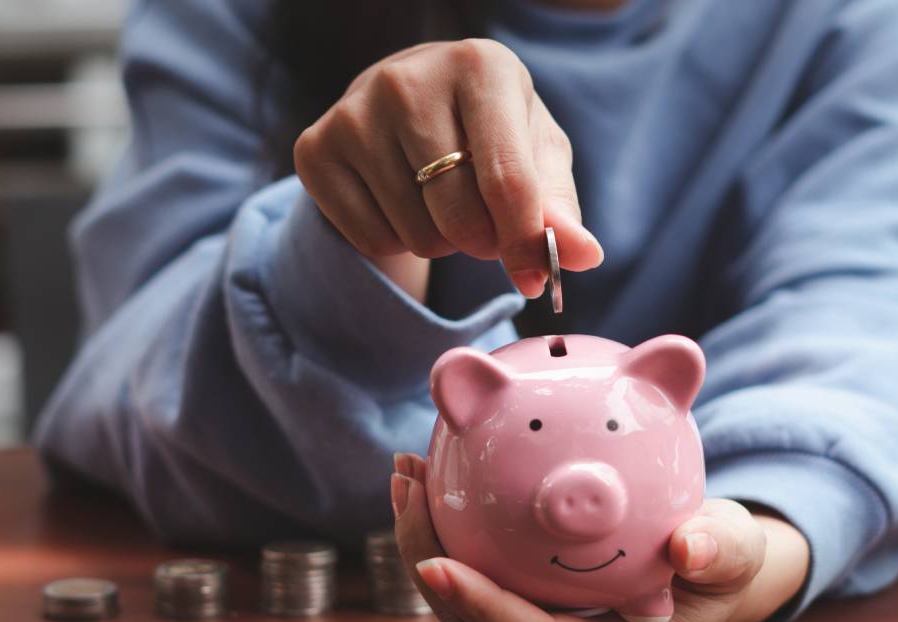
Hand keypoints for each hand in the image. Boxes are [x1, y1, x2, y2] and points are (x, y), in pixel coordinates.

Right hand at [294, 39, 603, 297]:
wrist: (407, 104)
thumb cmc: (489, 131)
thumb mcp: (536, 154)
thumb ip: (560, 207)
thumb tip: (584, 255)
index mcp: (480, 66)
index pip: (508, 179)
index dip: (526, 242)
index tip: (537, 278)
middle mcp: (409, 80)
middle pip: (460, 216)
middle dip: (482, 241)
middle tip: (482, 220)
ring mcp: (353, 112)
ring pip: (417, 236)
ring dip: (440, 242)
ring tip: (437, 201)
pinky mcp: (314, 148)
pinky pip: (371, 241)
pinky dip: (396, 242)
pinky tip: (399, 202)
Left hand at [390, 453, 809, 621]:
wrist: (713, 575)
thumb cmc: (724, 561)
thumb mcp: (739, 551)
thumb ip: (723, 548)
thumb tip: (690, 548)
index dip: (483, 609)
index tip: (436, 563)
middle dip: (427, 564)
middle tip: (408, 489)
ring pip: (463, 607)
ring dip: (424, 544)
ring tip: (407, 474)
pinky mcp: (527, 617)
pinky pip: (475, 581)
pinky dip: (448, 535)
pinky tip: (431, 479)